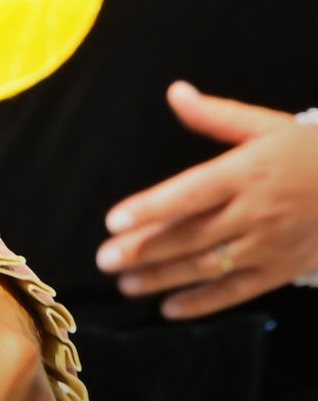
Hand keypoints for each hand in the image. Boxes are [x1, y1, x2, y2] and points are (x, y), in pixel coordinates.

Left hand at [95, 80, 317, 315]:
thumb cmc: (309, 151)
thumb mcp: (265, 124)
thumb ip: (216, 115)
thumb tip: (175, 92)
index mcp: (244, 172)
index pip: (188, 193)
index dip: (150, 208)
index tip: (113, 221)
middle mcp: (252, 212)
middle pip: (190, 234)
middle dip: (144, 249)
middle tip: (104, 259)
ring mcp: (266, 246)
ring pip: (206, 266)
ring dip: (163, 277)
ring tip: (126, 283)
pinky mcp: (279, 271)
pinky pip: (236, 292)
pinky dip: (203, 303)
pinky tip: (170, 308)